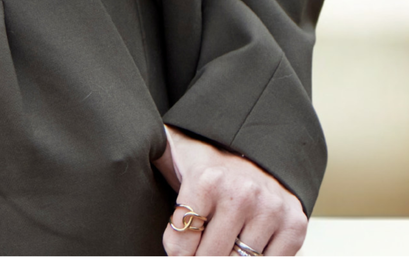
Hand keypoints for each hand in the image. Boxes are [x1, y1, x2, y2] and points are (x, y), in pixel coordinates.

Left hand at [155, 124, 307, 256]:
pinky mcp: (294, 224)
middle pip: (210, 260)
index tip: (177, 251)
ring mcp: (271, 210)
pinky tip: (243, 250)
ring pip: (239, 264)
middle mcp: (242, 193)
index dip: (175, 254)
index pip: (180, 245)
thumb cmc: (207, 159)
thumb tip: (113, 152)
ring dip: (225, 260)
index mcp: (206, 179)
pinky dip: (254, 263)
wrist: (256, 144)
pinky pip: (270, 265)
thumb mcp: (172, 153)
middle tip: (196, 254)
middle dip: (199, 262)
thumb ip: (148, 156)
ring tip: (217, 248)